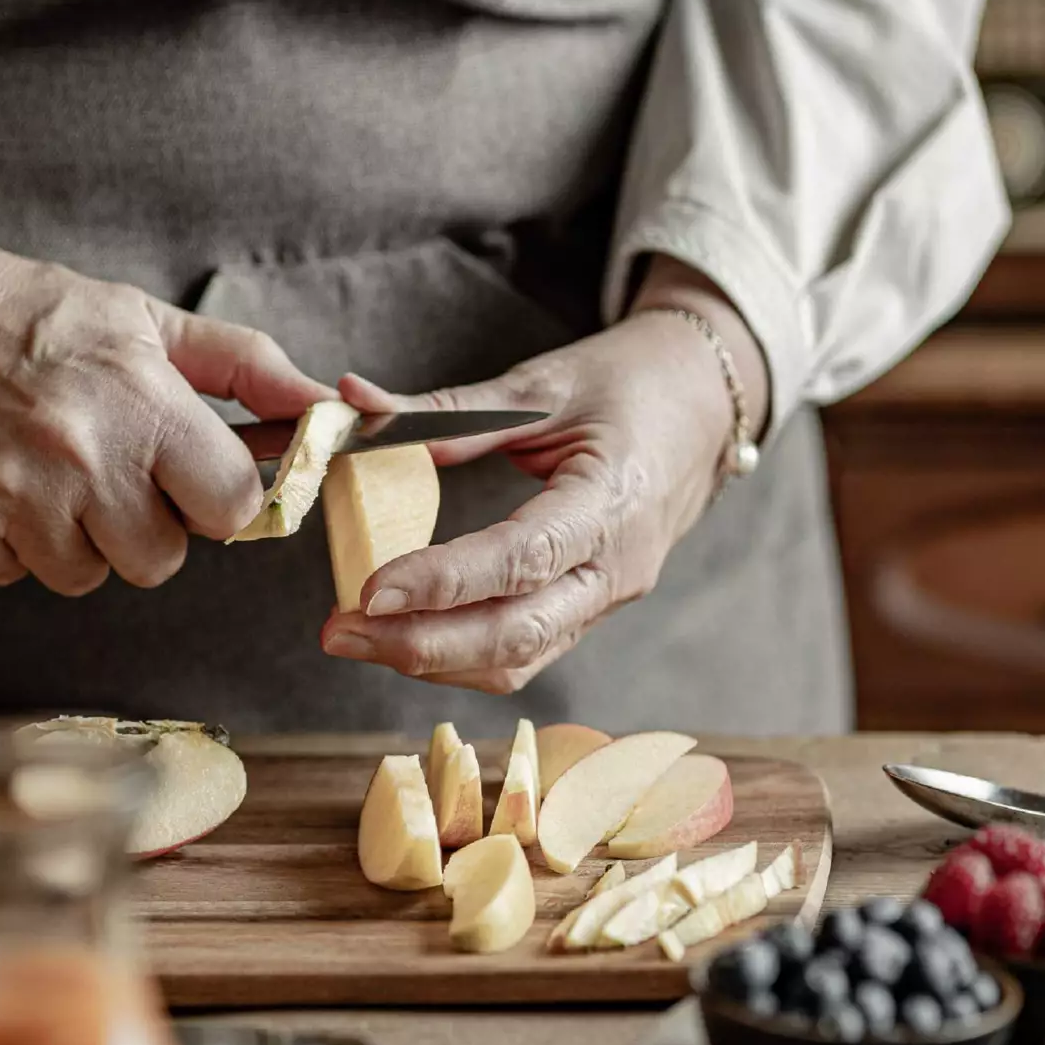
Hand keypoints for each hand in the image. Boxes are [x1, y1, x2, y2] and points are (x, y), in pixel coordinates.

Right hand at [0, 241, 330, 594]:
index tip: (188, 477)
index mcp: (141, 406)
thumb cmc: (32, 315)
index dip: (214, 499)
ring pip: (85, 577)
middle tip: (107, 471)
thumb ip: (248, 370)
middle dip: (144, 526)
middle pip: (160, 562)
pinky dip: (10, 539)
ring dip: (75, 538)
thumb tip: (334, 406)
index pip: (231, 509)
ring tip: (46, 470)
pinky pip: (13, 574)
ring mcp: (8, 500)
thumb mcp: (147, 322)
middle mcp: (79, 459)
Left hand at [318, 259, 766, 691]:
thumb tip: (356, 404)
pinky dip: (463, 654)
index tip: (369, 590)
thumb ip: (449, 411)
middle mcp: (617, 566)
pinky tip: (406, 636)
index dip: (443, 582)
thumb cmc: (631, 383)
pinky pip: (528, 650)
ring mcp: (609, 596)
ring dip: (434, 661)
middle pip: (518, 634)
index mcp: (612, 501)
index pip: (522, 560)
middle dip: (421, 645)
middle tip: (339, 631)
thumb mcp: (542, 385)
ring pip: (520, 659)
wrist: (705, 406)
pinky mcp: (593, 608)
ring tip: (357, 637)